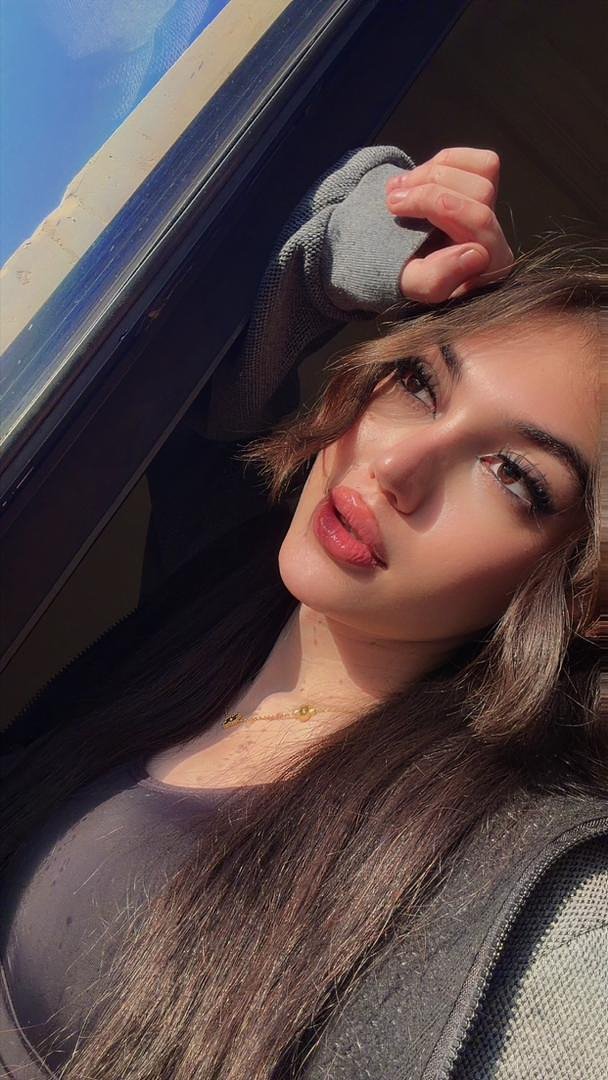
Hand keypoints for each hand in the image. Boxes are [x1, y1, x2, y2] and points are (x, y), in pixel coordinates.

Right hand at [385, 147, 513, 302]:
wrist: (399, 259)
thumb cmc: (408, 275)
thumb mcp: (413, 285)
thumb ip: (436, 281)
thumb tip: (475, 253)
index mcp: (490, 263)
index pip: (478, 219)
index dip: (433, 202)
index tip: (393, 207)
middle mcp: (499, 236)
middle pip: (481, 190)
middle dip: (430, 186)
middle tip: (392, 198)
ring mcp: (495, 209)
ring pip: (484, 170)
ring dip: (435, 170)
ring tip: (401, 187)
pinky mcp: (489, 189)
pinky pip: (482, 161)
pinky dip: (447, 160)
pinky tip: (420, 178)